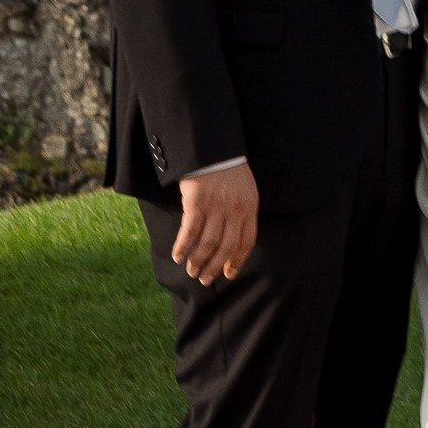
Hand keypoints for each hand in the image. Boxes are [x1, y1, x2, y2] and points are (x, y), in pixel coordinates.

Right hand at [172, 159, 258, 284]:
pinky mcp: (196, 203)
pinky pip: (190, 232)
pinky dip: (183, 246)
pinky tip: (178, 256)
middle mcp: (234, 210)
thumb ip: (242, 212)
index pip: (246, 242)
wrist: (212, 147)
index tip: (229, 274)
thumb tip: (234, 239)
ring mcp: (216, 207)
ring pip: (208, 243)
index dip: (237, 261)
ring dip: (198, 261)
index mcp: (249, 207)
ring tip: (192, 272)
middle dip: (215, 267)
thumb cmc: (228, 168)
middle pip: (226, 247)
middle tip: (205, 279)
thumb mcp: (245, 189)